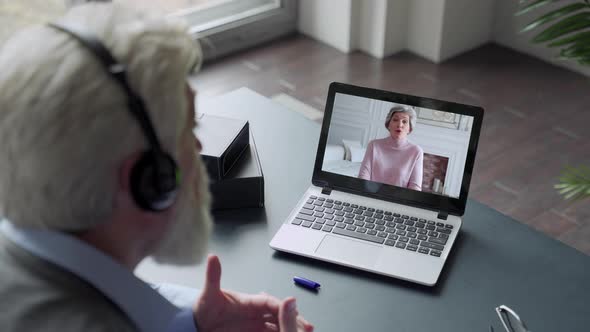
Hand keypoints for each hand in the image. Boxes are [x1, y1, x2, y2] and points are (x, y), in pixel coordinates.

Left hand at [194, 255, 313, 331]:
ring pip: (279, 325)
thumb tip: (212, 256)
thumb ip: (213, 277)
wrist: (198, 326)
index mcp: (250, 301)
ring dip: (290, 328)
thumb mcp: (208, 295)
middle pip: (280, 314)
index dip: (283, 306)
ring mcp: (257, 324)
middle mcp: (257, 312)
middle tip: (306, 327)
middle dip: (294, 319)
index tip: (292, 309)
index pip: (271, 302)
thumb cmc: (204, 309)